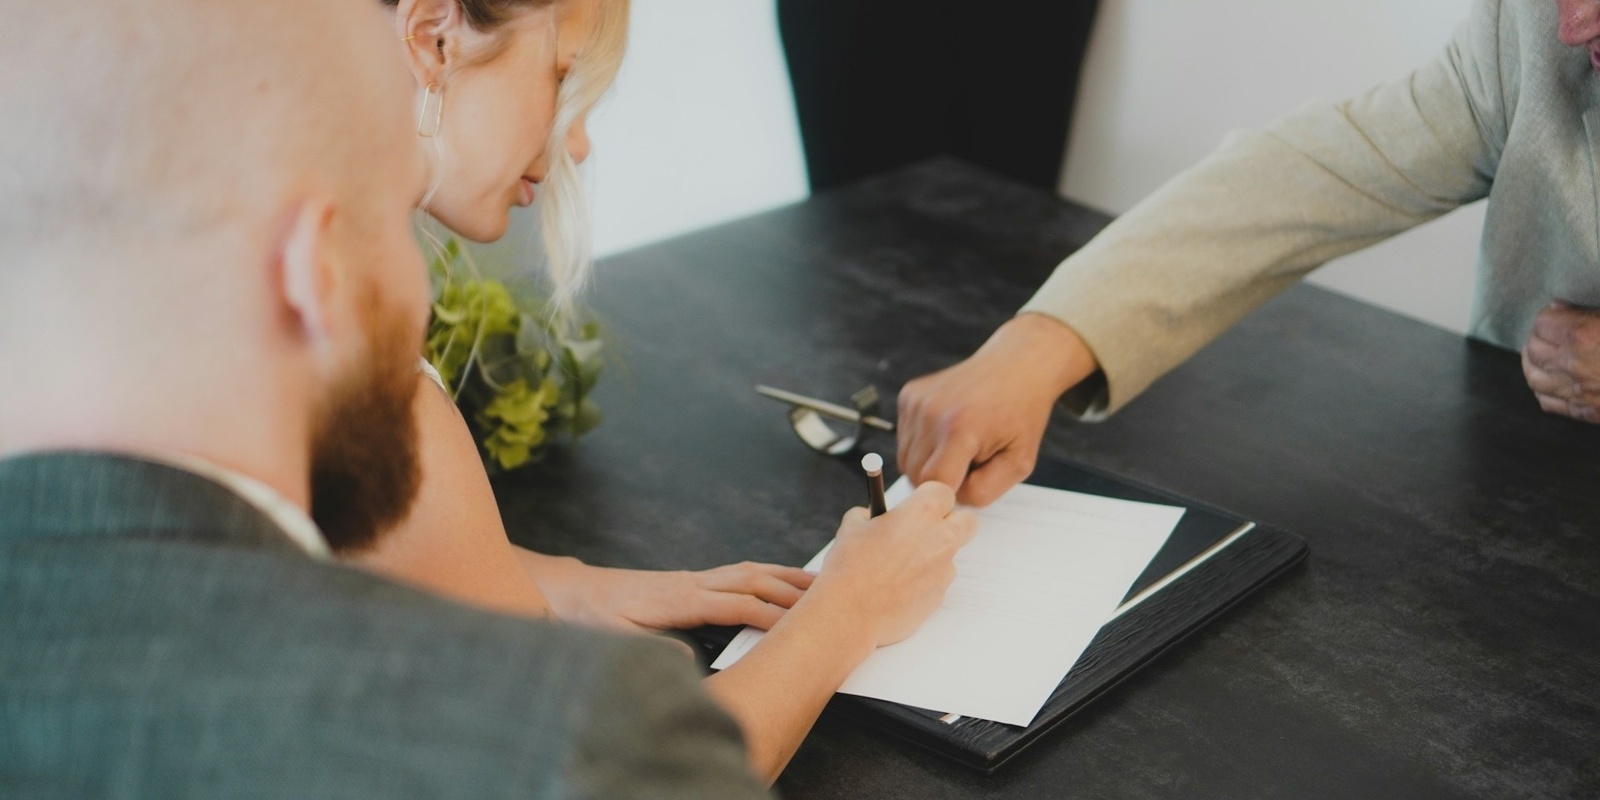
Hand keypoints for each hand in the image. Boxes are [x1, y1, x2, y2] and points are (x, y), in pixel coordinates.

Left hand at [522, 555, 815, 633]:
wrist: (577, 591)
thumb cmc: (595, 614)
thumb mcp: (615, 637)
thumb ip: (650, 647)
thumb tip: (686, 659)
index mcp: (679, 598)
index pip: (735, 603)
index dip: (768, 612)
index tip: (797, 623)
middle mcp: (693, 582)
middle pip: (752, 579)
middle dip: (791, 589)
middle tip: (828, 598)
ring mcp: (696, 578)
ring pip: (750, 571)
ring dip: (785, 575)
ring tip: (820, 582)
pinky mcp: (695, 580)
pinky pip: (740, 572)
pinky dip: (768, 573)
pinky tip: (783, 579)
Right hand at [811, 482, 978, 645]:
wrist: (850, 613)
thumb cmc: (850, 567)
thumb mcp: (851, 527)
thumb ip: (870, 515)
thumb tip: (873, 518)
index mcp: (922, 513)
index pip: (943, 492)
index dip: (929, 499)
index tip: (916, 506)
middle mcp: (941, 539)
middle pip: (967, 522)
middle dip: (952, 523)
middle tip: (926, 530)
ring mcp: (943, 571)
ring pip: (949, 556)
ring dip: (931, 557)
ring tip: (896, 569)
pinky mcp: (939, 597)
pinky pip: (937, 583)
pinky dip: (922, 583)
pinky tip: (895, 589)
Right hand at [897, 313, 1097, 505]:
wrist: (1015, 366)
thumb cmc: (1021, 414)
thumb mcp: (1019, 462)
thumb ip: (984, 491)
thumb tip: (949, 501)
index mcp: (960, 429)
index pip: (933, 485)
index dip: (950, 494)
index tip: (970, 485)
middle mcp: (931, 412)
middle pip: (916, 475)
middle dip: (941, 480)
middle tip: (971, 463)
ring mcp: (916, 401)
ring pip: (906, 459)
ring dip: (930, 462)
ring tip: (960, 445)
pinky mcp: (908, 395)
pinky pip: (905, 438)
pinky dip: (923, 443)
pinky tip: (949, 429)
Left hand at [1522, 301, 1599, 423]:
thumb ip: (1589, 314)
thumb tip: (1559, 308)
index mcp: (1583, 336)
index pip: (1543, 323)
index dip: (1549, 316)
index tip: (1556, 314)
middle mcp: (1573, 365)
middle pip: (1534, 349)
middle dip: (1537, 338)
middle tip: (1546, 333)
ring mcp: (1578, 393)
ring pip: (1534, 378)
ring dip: (1532, 364)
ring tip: (1539, 356)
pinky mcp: (1588, 413)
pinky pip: (1550, 403)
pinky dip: (1544, 392)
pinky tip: (1549, 384)